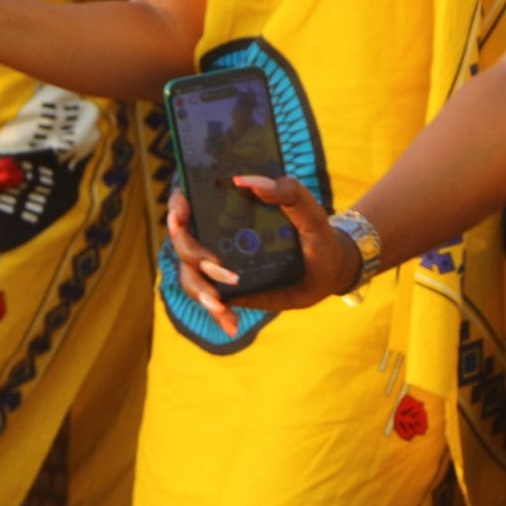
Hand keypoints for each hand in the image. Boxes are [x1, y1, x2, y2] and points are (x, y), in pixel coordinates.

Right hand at [164, 176, 358, 339]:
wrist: (328, 270)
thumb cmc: (316, 233)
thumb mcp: (311, 212)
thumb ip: (287, 192)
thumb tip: (246, 180)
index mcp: (229, 208)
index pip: (188, 200)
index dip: (176, 206)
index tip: (182, 218)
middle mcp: (217, 235)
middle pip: (183, 242)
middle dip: (193, 255)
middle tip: (220, 268)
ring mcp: (220, 264)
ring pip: (189, 275)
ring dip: (200, 290)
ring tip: (220, 305)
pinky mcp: (229, 290)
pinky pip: (211, 302)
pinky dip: (217, 315)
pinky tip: (232, 324)